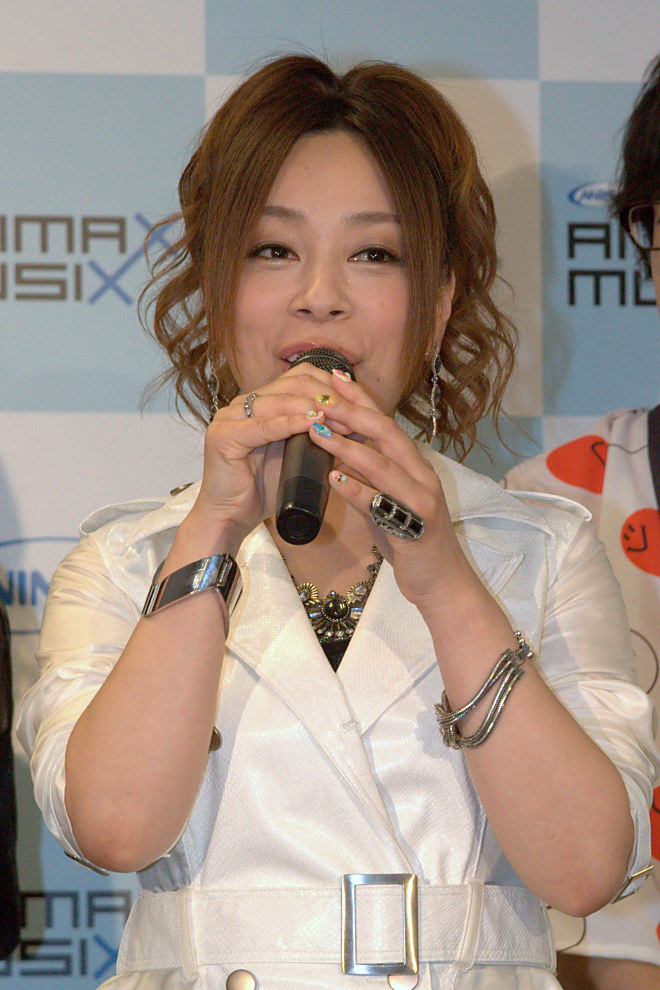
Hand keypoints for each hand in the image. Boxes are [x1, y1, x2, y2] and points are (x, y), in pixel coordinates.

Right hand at [189, 364, 353, 541]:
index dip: (328, 387)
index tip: (355, 406)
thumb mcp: (297, 454)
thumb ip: (314, 433)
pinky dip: (290, 423)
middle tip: (351, 416)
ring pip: (279, 401)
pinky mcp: (223, 435)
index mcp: (258, 403)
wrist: (231, 517)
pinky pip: (263, 425)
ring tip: (338, 422)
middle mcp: (241, 404)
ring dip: (313, 409)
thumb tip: (352, 421)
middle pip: (290, 384)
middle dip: (325, 398)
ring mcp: (229, 417)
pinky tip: (312, 424)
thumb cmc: (263, 489)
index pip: (297, 377)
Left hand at [307, 372, 479, 610]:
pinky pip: (383, 504)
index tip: (334, 377)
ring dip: (347, 445)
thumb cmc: (412, 543)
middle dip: (352, 412)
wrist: (443, 585)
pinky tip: (335, 478)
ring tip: (317, 430)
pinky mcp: (416, 528)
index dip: (361, 399)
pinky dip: (357, 489)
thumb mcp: (387, 504)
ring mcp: (422, 500)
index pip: (385, 422)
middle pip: (386, 433)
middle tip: (319, 398)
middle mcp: (421, 476)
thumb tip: (339, 457)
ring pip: (383, 464)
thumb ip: (367, 480)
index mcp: (414, 467)